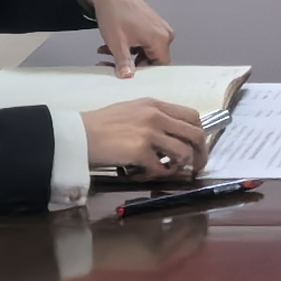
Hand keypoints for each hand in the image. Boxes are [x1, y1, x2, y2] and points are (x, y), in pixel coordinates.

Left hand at [79, 0, 173, 72]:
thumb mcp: (117, 42)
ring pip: (146, 52)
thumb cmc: (115, 13)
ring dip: (128, 56)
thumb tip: (128, 78)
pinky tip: (113, 46)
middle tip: (112, 66)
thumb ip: (124, 63)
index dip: (143, 75)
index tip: (127, 77)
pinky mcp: (153, 25)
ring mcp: (159, 28)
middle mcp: (165, 34)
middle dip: (131, 65)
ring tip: (108, 54)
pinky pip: (144, 43)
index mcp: (161, 39)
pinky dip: (130, 47)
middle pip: (152, 60)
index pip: (160, 67)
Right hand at [80, 98, 204, 180]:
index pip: (192, 116)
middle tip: (197, 166)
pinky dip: (157, 175)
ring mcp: (149, 133)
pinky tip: (145, 174)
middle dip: (201, 154)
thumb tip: (172, 135)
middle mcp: (156, 116)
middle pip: (195, 134)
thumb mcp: (131, 110)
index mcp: (155, 105)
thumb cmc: (101, 125)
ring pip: (184, 153)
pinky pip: (161, 168)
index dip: (199, 134)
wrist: (79, 134)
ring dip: (179, 166)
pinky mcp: (140, 151)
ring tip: (166, 170)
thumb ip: (153, 118)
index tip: (196, 147)